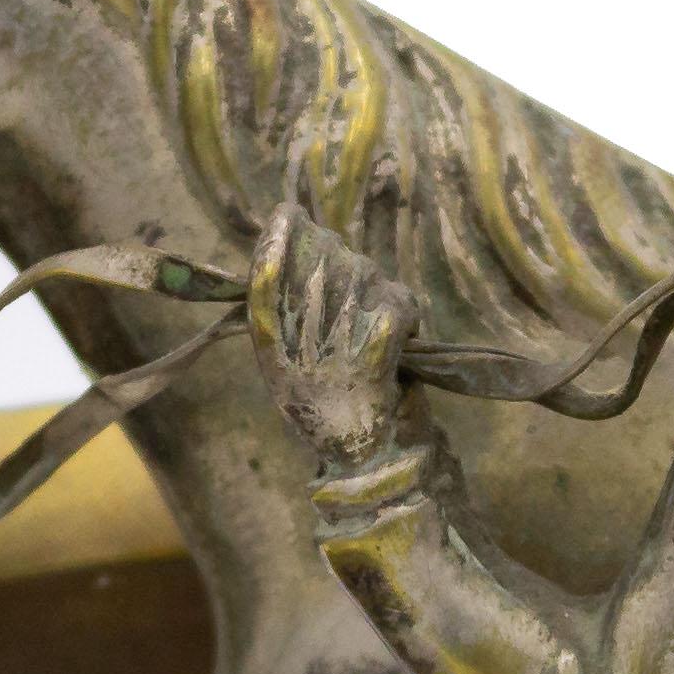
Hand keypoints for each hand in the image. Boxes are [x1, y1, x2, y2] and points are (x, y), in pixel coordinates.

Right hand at [246, 201, 415, 470]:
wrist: (368, 460)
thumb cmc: (333, 403)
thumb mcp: (293, 356)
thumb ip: (290, 304)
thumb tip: (298, 235)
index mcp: (269, 341)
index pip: (266, 268)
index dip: (279, 234)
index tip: (289, 214)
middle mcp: (296, 342)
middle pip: (321, 259)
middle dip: (345, 263)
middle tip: (356, 293)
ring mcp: (335, 348)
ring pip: (364, 276)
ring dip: (380, 291)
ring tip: (378, 326)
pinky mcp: (374, 356)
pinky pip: (396, 304)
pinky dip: (407, 312)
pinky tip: (405, 335)